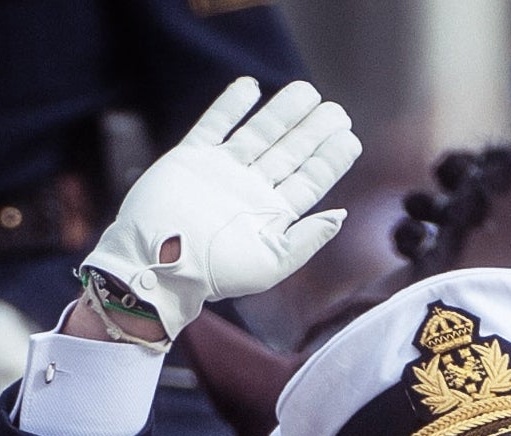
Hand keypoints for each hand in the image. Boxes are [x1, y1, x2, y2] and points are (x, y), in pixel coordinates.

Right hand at [81, 78, 361, 339]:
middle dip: (312, 131)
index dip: (330, 159)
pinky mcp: (191, 158)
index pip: (309, 180)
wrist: (160, 265)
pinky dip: (231, 106)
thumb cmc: (216, 274)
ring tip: (306, 91)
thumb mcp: (272, 263)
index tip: (350, 138)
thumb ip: (308, 238)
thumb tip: (341, 214)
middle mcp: (251, 189)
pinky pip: (214, 125)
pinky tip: (251, 86)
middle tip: (337, 110)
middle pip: (289, 152)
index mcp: (273, 214)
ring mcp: (222, 171)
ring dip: (282, 112)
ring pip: (258, 133)